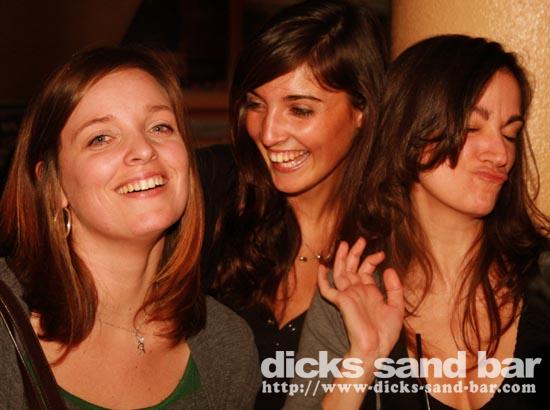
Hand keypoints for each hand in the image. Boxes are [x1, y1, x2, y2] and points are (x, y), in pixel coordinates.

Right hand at [318, 239, 403, 361]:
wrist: (375, 348)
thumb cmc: (385, 333)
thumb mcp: (396, 307)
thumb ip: (394, 288)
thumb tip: (389, 269)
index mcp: (369, 292)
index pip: (366, 271)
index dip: (372, 260)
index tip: (381, 254)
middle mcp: (357, 291)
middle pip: (353, 267)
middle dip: (356, 253)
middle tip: (360, 239)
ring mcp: (347, 295)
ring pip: (341, 272)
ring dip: (342, 258)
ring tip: (345, 243)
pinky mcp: (340, 302)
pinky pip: (327, 289)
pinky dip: (323, 279)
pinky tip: (323, 267)